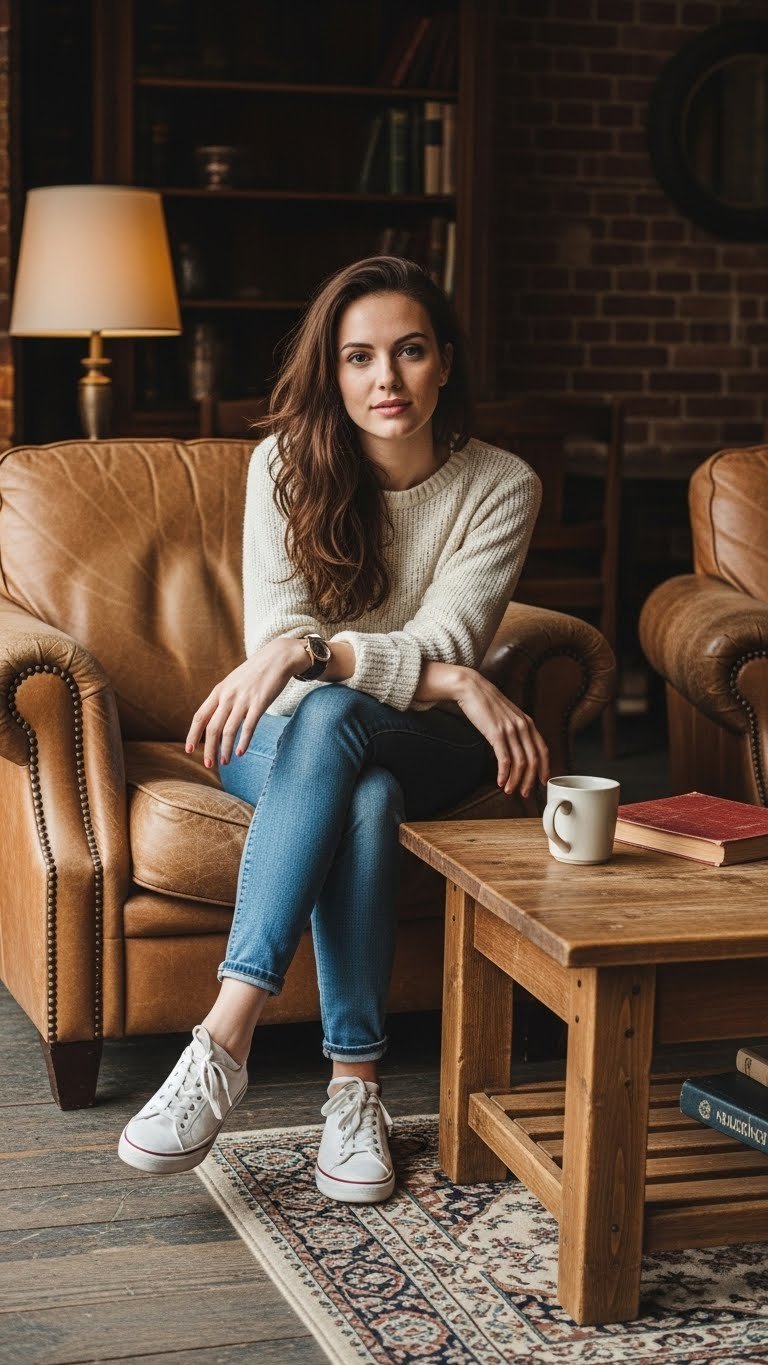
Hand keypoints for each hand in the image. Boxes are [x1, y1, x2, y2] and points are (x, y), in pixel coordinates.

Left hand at [186, 637, 304, 767]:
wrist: (277, 658)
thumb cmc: (255, 673)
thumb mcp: (233, 683)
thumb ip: (223, 699)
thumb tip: (214, 720)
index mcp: (219, 691)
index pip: (200, 717)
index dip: (193, 735)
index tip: (189, 750)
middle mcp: (228, 696)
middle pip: (212, 728)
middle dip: (209, 749)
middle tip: (209, 765)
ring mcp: (243, 700)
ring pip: (228, 730)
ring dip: (225, 749)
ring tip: (225, 762)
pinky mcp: (259, 703)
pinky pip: (248, 727)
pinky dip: (243, 741)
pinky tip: (240, 752)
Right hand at [454, 671, 548, 797]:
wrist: (472, 688)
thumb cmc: (487, 703)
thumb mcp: (508, 715)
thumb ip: (515, 729)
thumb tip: (516, 747)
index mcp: (528, 722)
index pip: (543, 750)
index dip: (544, 768)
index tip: (541, 781)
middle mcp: (523, 726)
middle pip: (533, 760)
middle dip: (530, 780)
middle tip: (525, 792)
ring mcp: (511, 730)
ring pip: (520, 762)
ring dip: (516, 780)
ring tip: (510, 789)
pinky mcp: (496, 733)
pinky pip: (504, 759)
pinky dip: (504, 773)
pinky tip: (501, 780)